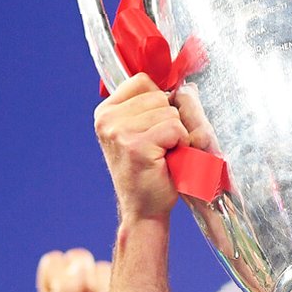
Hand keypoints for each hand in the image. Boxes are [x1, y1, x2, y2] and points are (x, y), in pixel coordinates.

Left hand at [37, 249, 110, 291]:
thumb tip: (78, 264)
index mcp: (53, 291)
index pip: (54, 261)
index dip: (62, 273)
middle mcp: (75, 285)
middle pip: (79, 257)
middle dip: (84, 278)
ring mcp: (100, 288)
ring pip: (102, 268)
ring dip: (102, 291)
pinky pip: (123, 279)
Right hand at [94, 73, 190, 221]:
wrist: (143, 210)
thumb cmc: (148, 173)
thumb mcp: (141, 133)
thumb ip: (151, 107)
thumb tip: (185, 87)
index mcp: (106, 112)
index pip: (143, 82)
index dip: (160, 103)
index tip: (154, 129)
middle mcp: (107, 119)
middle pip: (159, 96)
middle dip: (170, 121)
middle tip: (160, 147)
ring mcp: (119, 131)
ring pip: (169, 112)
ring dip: (176, 135)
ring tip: (163, 154)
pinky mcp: (136, 145)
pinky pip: (175, 128)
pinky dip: (180, 144)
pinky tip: (168, 160)